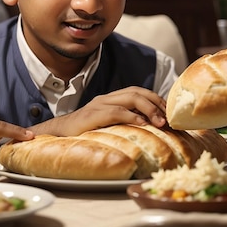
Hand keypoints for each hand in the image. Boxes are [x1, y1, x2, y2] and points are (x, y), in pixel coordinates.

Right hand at [32, 86, 166, 135]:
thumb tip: (148, 130)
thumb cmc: (84, 133)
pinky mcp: (92, 115)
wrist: (57, 134)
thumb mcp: (106, 125)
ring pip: (130, 98)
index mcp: (112, 99)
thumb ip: (122, 122)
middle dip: (156, 103)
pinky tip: (142, 124)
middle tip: (169, 119)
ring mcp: (99, 104)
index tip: (170, 114)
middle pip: (138, 92)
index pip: (139, 92)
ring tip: (160, 122)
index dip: (156, 100)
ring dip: (149, 109)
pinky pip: (116, 111)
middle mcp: (107, 98)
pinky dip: (131, 116)